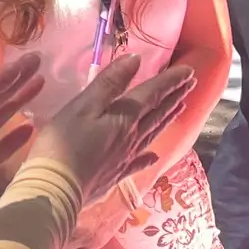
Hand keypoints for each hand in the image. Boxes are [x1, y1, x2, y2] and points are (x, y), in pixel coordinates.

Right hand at [31, 54, 195, 206]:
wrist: (57, 188)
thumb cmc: (64, 143)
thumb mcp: (83, 106)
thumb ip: (109, 83)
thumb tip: (135, 60)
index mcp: (125, 118)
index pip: (152, 94)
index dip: (170, 81)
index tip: (189, 71)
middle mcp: (132, 137)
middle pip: (157, 113)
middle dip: (175, 96)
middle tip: (191, 84)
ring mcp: (125, 158)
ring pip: (153, 134)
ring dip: (168, 118)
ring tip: (181, 107)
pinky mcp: (116, 175)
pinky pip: (139, 163)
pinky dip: (149, 157)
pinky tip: (154, 156)